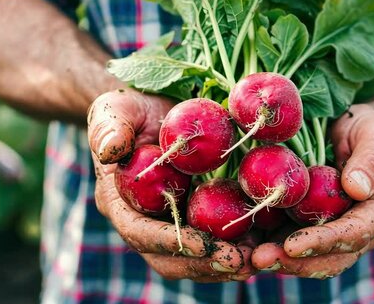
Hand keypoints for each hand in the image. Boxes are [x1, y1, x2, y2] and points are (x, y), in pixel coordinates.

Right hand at [87, 89, 256, 281]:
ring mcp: (171, 224)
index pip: (140, 233)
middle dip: (204, 264)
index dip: (169, 242)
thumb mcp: (115, 110)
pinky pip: (215, 242)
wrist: (153, 111)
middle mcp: (145, 222)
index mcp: (119, 202)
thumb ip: (110, 128)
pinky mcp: (196, 218)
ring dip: (225, 264)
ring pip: (195, 260)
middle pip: (169, 259)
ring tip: (256, 260)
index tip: (203, 244)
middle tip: (239, 262)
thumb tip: (111, 150)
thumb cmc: (131, 110)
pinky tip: (263, 245)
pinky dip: (238, 247)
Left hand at [251, 104, 373, 277]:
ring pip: (309, 259)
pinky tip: (243, 248)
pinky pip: (288, 245)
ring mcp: (332, 231)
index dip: (324, 242)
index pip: (355, 233)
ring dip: (278, 262)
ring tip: (248, 258)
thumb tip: (358, 189)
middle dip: (295, 262)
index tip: (293, 245)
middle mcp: (359, 229)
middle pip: (331, 258)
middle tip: (262, 259)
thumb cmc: (365, 128)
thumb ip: (372, 159)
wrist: (348, 128)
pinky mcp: (306, 227)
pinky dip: (267, 249)